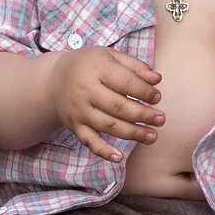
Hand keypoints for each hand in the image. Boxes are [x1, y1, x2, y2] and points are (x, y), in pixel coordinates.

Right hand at [44, 46, 164, 161]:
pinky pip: (88, 141)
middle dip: (142, 115)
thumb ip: (135, 66)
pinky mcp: (74, 126)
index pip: (124, 82)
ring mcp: (79, 110)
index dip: (144, 91)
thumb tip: (157, 79)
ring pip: (108, 126)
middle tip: (161, 119)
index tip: (157, 97)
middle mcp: (85, 91)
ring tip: (152, 136)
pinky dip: (102, 151)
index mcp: (96, 69)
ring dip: (132, 134)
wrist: (53, 80)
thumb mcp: (110, 56)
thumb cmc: (90, 65)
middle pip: (118, 106)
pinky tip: (118, 158)